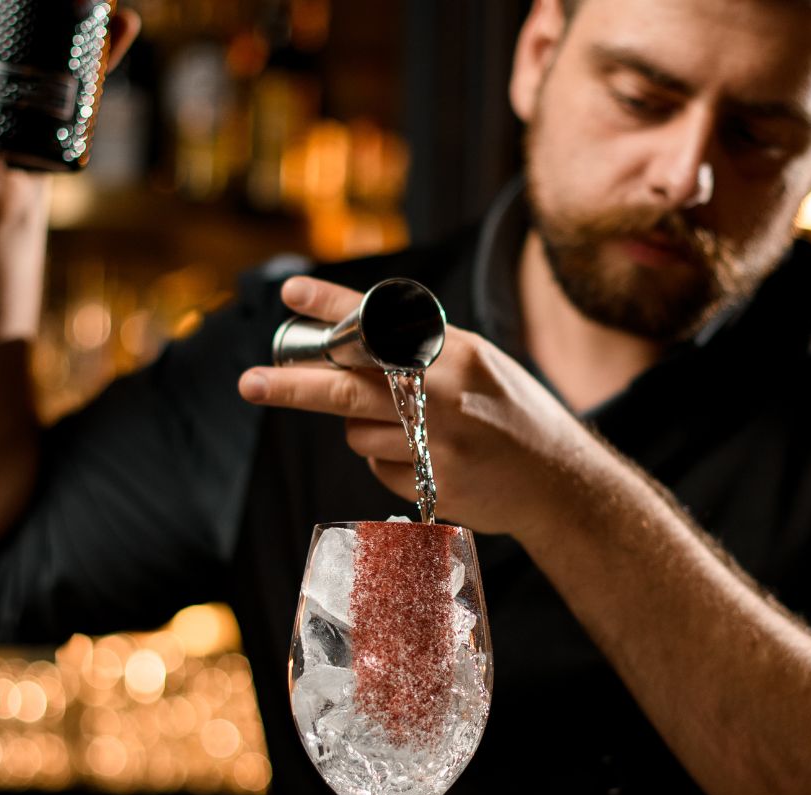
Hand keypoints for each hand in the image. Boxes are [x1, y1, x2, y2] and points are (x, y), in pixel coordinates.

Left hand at [237, 276, 604, 538]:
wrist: (561, 482)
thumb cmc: (512, 415)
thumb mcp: (479, 365)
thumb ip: (420, 355)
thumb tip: (346, 347)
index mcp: (455, 352)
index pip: (382, 322)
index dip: (333, 307)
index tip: (291, 295)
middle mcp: (445, 394)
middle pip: (348, 388)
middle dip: (292, 385)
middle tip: (249, 383)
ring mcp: (439, 443)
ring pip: (358, 434)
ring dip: (363, 431)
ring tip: (411, 432)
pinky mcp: (434, 484)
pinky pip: (379, 469)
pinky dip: (389, 464)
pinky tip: (428, 461)